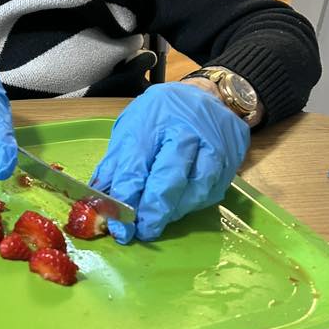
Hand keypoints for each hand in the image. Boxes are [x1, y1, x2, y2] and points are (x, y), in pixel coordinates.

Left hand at [90, 82, 249, 242]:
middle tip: (142, 232)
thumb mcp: (130, 129)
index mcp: (152, 123)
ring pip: (194, 190)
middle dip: (154, 212)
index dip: (126, 201)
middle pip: (168, 180)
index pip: (135, 168)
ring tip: (159, 220)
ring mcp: (212, 146)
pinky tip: (179, 206)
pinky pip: (211, 192)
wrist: (207, 97)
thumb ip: (115, 165)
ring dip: (174, 212)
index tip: (119, 227)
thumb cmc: (160, 116)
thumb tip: (97, 199)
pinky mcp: (231, 159)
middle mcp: (185, 133)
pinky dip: (192, 204)